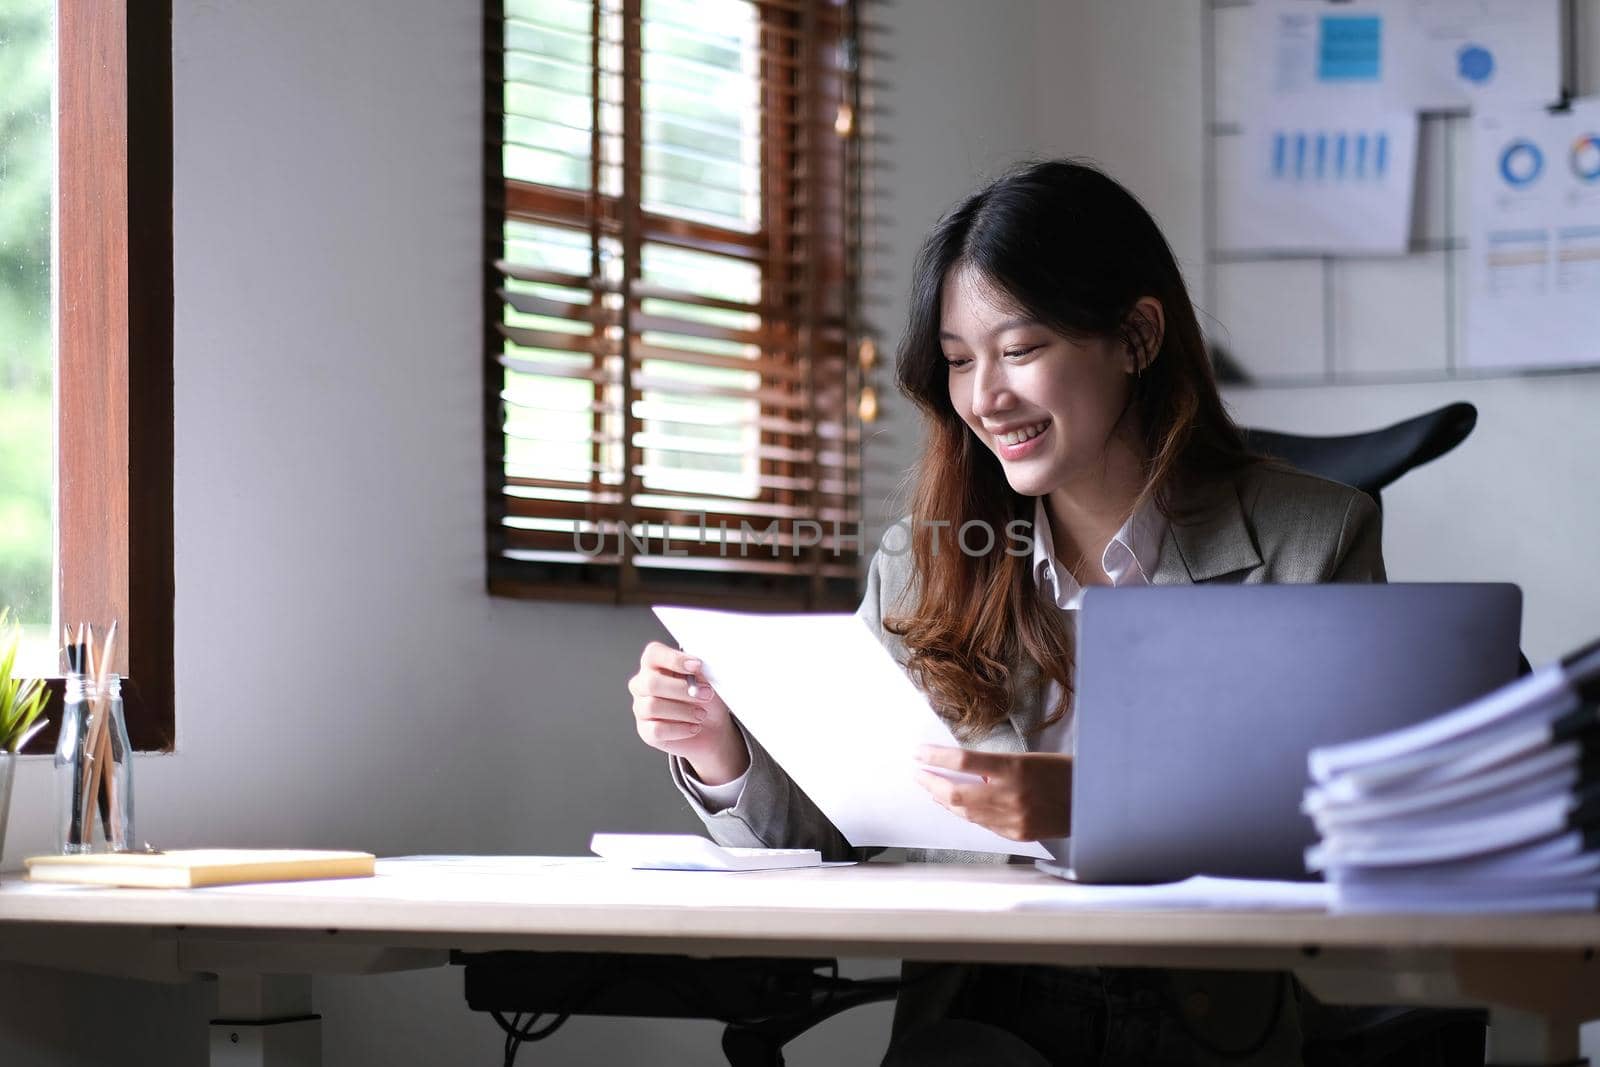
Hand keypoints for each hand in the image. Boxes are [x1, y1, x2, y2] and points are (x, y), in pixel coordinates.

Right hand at [627, 641, 749, 784]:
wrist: (711, 728)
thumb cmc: (704, 699)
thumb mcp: (706, 680)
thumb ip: (697, 671)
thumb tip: (696, 669)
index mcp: (655, 665)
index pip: (653, 654)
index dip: (674, 659)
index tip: (697, 665)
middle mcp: (643, 684)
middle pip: (651, 682)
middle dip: (682, 690)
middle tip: (705, 695)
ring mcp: (641, 708)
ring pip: (653, 706)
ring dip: (684, 711)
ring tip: (701, 714)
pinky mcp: (645, 731)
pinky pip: (657, 730)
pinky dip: (680, 729)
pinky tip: (693, 727)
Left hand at [913, 746, 1072, 841]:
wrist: (1093, 802)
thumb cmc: (1063, 772)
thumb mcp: (1028, 759)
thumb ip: (995, 767)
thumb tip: (961, 772)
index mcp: (1015, 769)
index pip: (962, 762)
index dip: (935, 757)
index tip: (919, 752)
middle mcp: (1011, 796)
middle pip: (955, 793)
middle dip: (931, 783)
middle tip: (918, 773)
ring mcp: (1013, 820)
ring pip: (965, 813)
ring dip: (944, 800)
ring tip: (931, 788)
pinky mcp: (1017, 834)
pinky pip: (983, 824)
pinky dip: (967, 814)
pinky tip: (958, 806)